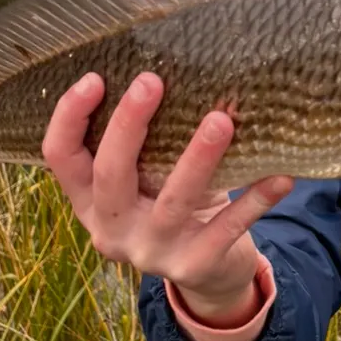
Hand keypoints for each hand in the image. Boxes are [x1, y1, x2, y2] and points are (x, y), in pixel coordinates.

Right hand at [42, 71, 292, 326]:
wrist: (209, 274)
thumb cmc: (172, 202)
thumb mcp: (146, 177)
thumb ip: (145, 142)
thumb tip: (172, 65)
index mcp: (90, 202)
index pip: (60, 157)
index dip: (69, 117)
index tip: (95, 77)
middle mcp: (111, 230)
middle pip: (109, 176)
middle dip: (128, 126)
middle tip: (151, 82)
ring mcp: (152, 253)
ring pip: (172, 202)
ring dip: (197, 159)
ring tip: (221, 120)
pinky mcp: (195, 266)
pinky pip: (227, 228)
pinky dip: (256, 201)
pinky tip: (280, 175)